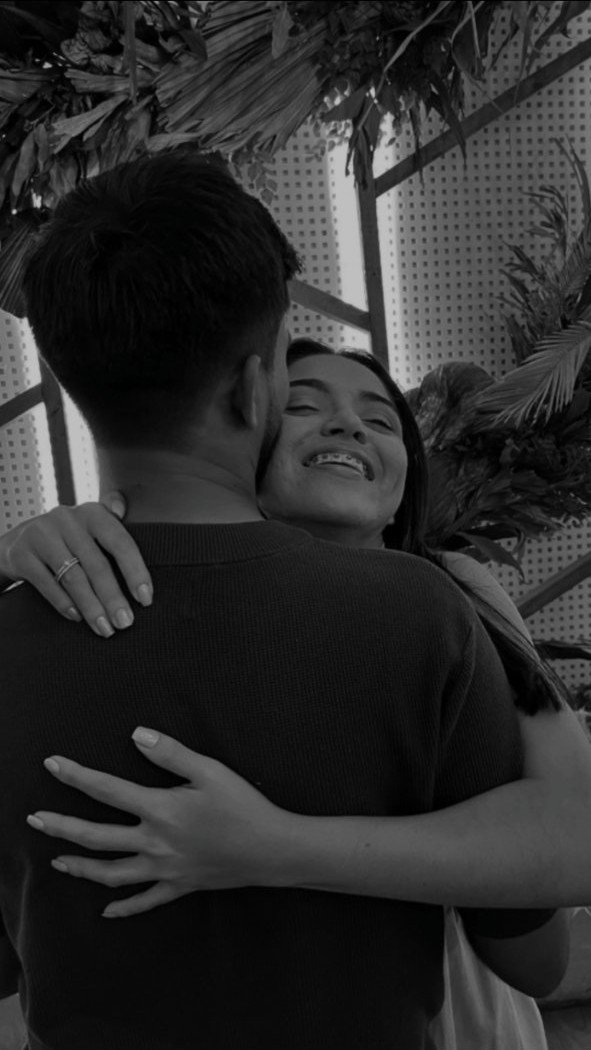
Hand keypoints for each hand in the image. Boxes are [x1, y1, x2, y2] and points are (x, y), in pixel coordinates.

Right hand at [0, 495, 151, 636]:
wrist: (19, 542)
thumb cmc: (68, 541)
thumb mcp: (89, 528)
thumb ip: (111, 525)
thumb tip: (123, 506)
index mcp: (93, 513)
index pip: (120, 542)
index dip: (135, 572)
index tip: (145, 599)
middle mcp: (68, 519)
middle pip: (97, 565)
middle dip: (113, 598)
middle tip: (125, 623)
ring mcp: (42, 535)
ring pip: (73, 577)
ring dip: (91, 607)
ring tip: (104, 628)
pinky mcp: (21, 553)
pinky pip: (47, 583)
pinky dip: (64, 603)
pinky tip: (77, 617)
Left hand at [28, 729, 289, 917]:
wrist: (272, 850)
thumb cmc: (243, 805)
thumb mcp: (210, 770)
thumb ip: (171, 753)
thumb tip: (136, 735)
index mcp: (159, 809)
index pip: (107, 790)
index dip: (76, 776)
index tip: (51, 764)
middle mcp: (154, 842)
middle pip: (96, 837)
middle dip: (62, 827)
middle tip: (35, 820)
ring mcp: (165, 869)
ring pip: (112, 872)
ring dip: (81, 867)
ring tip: (58, 861)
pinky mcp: (179, 886)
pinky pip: (145, 901)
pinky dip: (124, 907)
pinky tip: (107, 911)